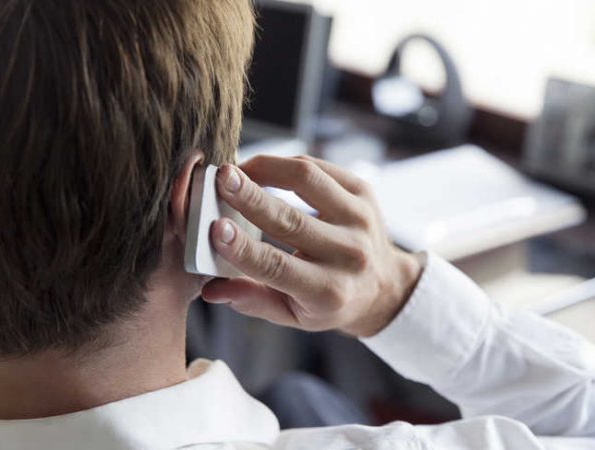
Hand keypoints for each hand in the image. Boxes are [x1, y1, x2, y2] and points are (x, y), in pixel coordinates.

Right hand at [200, 156, 422, 336]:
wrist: (382, 286)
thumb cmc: (330, 301)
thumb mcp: (293, 314)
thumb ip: (253, 300)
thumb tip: (211, 289)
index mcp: (328, 291)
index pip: (278, 267)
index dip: (244, 248)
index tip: (215, 228)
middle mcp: (348, 254)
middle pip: (291, 220)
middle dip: (251, 198)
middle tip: (220, 180)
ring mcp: (359, 219)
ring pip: (308, 181)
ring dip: (267, 169)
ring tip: (235, 170)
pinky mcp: (363, 192)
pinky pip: (319, 167)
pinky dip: (286, 164)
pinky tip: (261, 168)